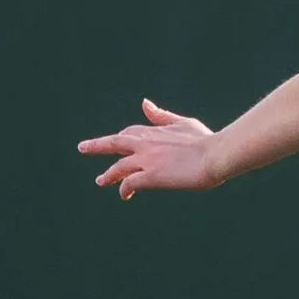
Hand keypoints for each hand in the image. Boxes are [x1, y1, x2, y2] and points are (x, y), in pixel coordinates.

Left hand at [77, 98, 221, 196]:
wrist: (216, 155)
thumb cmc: (206, 141)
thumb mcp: (183, 123)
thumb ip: (162, 117)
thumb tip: (144, 104)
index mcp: (154, 132)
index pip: (129, 133)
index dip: (121, 139)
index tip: (115, 143)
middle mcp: (145, 144)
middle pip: (114, 143)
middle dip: (96, 146)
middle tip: (82, 147)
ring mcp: (147, 160)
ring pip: (118, 167)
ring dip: (108, 175)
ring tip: (101, 181)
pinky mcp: (152, 176)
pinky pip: (130, 183)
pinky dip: (125, 189)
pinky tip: (125, 195)